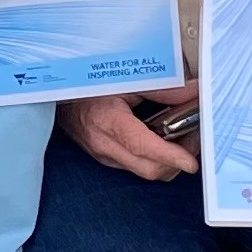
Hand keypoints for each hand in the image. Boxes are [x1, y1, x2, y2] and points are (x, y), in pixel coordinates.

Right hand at [60, 86, 197, 180]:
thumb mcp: (126, 80)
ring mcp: (104, 155)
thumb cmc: (88, 85)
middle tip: (192, 140)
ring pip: (144, 171)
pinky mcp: (105, 159)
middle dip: (176, 161)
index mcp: (108, 122)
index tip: (190, 162)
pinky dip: (153, 158)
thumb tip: (193, 92)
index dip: (170, 156)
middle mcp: (105, 145)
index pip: (143, 147)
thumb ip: (163, 88)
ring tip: (178, 138)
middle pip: (149, 169)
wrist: (58, 95)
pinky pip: (135, 166)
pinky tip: (158, 139)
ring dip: (167, 161)